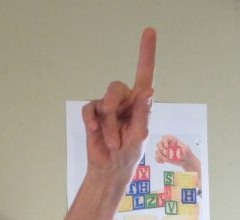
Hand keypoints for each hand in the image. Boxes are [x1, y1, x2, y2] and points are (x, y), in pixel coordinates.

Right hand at [82, 27, 155, 178]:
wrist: (110, 168)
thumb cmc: (129, 151)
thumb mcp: (140, 135)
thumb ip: (143, 114)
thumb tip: (148, 92)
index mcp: (140, 102)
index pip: (144, 73)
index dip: (146, 53)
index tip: (150, 31)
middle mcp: (124, 100)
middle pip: (116, 87)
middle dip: (115, 106)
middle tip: (118, 133)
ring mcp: (107, 106)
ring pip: (104, 103)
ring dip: (110, 126)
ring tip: (113, 142)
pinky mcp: (93, 114)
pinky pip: (90, 109)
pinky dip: (93, 121)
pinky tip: (94, 132)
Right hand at [155, 135, 194, 167]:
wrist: (186, 160)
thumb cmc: (187, 153)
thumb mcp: (187, 149)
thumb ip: (182, 147)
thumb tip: (178, 147)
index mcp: (172, 140)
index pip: (165, 138)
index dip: (164, 141)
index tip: (167, 146)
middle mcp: (167, 144)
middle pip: (159, 144)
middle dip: (162, 149)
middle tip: (167, 154)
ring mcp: (164, 151)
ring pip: (157, 151)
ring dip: (161, 156)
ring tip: (166, 159)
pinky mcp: (163, 157)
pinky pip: (157, 157)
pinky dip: (158, 160)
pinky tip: (162, 162)